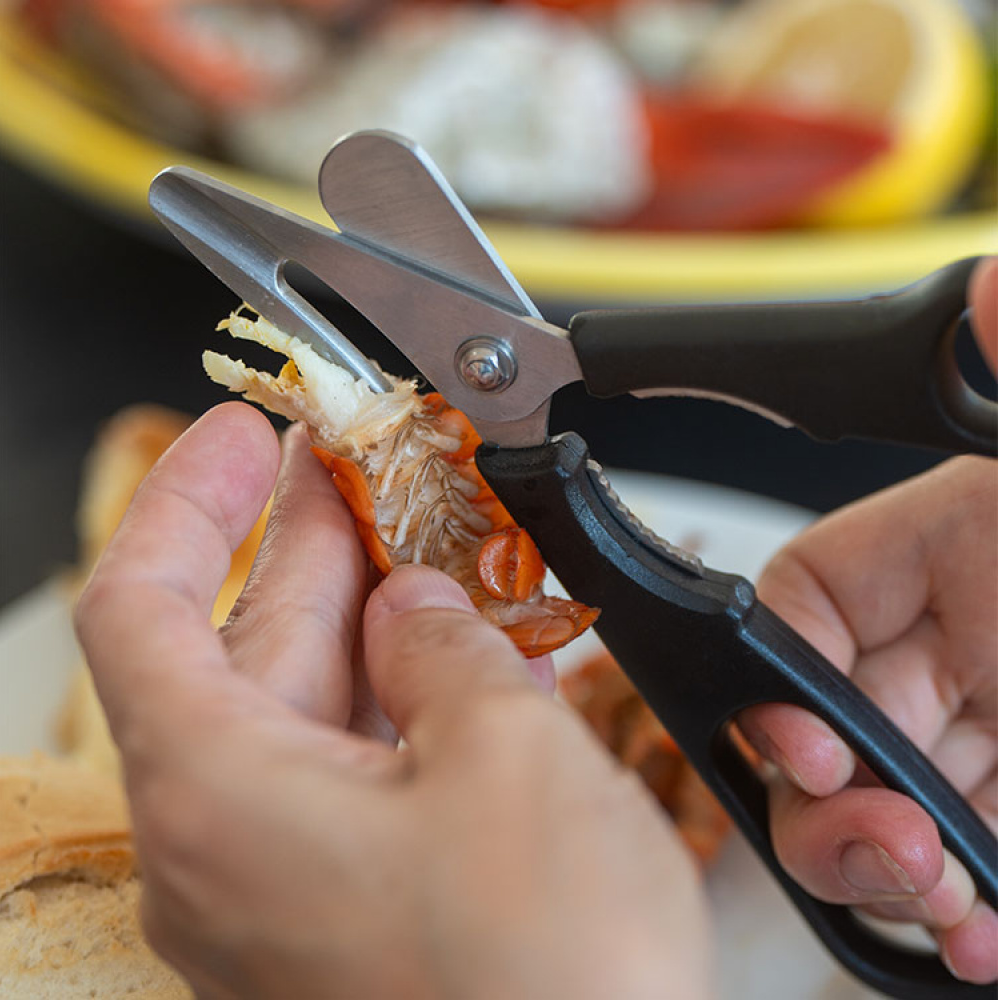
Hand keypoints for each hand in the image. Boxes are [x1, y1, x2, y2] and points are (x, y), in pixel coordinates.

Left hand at [75, 403, 710, 999]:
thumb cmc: (551, 992)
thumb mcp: (508, 757)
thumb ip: (447, 652)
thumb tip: (419, 609)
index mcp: (222, 798)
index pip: (142, 607)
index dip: (189, 503)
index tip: (241, 437)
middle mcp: (230, 851)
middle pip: (242, 648)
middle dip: (307, 545)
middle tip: (358, 467)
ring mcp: (291, 887)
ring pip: (309, 708)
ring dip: (368, 620)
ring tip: (423, 545)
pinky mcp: (354, 909)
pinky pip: (357, 770)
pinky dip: (402, 699)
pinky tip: (460, 654)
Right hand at [739, 257, 997, 983]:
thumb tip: (996, 290)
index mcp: (953, 547)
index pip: (803, 600)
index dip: (776, 673)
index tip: (811, 743)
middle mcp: (958, 644)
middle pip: (821, 721)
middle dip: (826, 800)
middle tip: (890, 843)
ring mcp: (993, 734)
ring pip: (875, 807)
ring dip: (883, 871)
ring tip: (943, 900)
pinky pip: (964, 868)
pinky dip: (958, 917)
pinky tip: (984, 936)